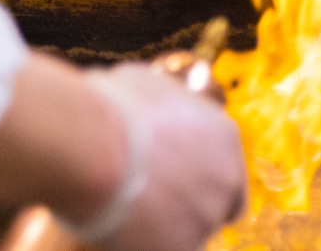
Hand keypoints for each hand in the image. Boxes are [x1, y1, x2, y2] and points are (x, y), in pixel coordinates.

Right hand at [89, 63, 246, 250]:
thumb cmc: (112, 109)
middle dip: (191, 204)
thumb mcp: (149, 86)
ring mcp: (207, 217)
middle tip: (155, 200)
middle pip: (219, 203)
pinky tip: (123, 228)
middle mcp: (226, 178)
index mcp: (224, 135)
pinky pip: (166, 247)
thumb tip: (153, 110)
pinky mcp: (182, 247)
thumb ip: (168, 107)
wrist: (93, 148)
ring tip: (127, 210)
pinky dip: (148, 243)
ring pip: (191, 230)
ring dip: (167, 224)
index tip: (175, 177)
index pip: (227, 167)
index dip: (200, 176)